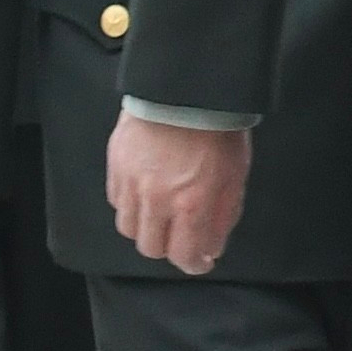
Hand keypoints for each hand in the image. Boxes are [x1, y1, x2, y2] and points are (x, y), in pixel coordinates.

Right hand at [107, 110, 249, 275]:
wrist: (188, 86)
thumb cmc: (217, 128)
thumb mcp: (235, 176)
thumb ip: (223, 217)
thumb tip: (211, 248)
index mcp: (191, 203)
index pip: (183, 255)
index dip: (193, 264)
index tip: (199, 261)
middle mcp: (156, 198)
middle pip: (151, 248)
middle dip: (168, 247)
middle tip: (180, 235)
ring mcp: (131, 181)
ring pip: (128, 228)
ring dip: (146, 227)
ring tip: (160, 213)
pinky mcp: (115, 164)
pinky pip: (116, 200)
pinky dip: (130, 204)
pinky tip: (145, 191)